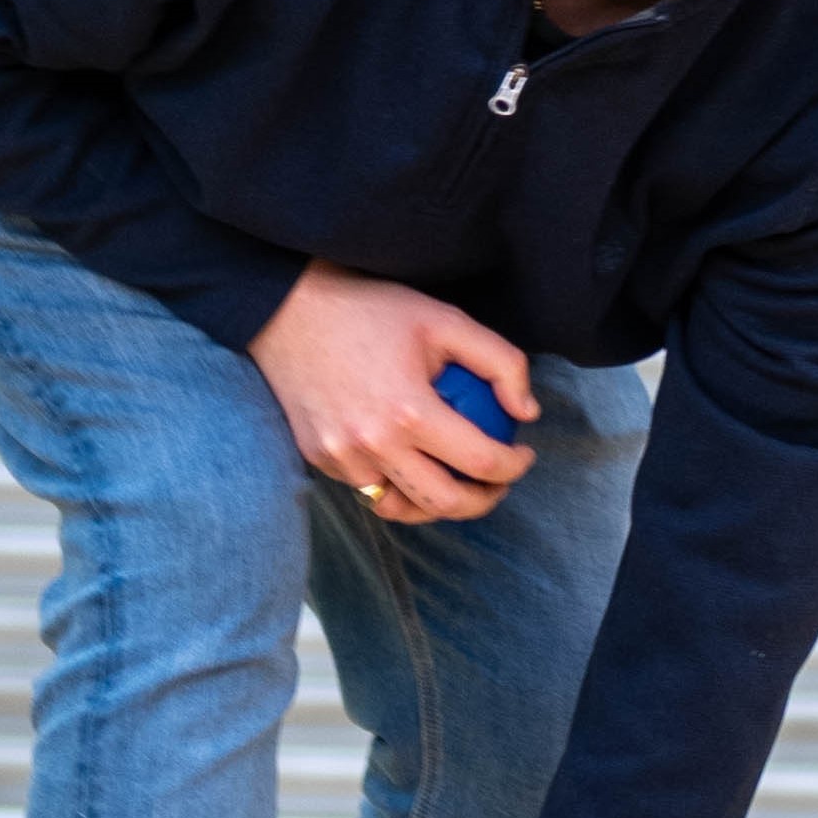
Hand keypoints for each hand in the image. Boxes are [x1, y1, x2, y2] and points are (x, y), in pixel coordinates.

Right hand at [251, 264, 535, 522]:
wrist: (289, 309)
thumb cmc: (375, 311)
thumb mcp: (448, 322)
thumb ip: (502, 364)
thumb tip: (527, 413)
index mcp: (410, 412)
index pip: (481, 463)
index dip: (514, 466)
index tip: (524, 454)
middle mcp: (373, 445)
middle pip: (444, 503)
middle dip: (484, 501)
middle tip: (499, 482)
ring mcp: (341, 458)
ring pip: (402, 508)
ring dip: (439, 505)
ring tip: (460, 483)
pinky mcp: (318, 459)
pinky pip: (368, 490)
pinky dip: (398, 489)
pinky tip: (417, 468)